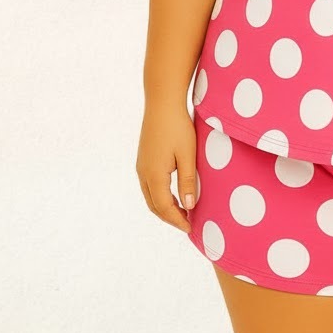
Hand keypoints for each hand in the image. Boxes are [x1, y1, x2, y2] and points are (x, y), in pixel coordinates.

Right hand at [135, 103, 197, 233]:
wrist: (162, 103)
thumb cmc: (178, 127)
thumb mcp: (187, 154)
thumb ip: (187, 181)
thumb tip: (188, 206)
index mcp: (154, 175)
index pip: (164, 207)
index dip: (177, 220)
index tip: (191, 228)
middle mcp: (143, 173)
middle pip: (154, 205)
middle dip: (170, 217)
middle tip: (187, 224)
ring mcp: (141, 166)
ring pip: (150, 196)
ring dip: (164, 207)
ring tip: (182, 212)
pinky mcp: (143, 159)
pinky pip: (150, 185)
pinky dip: (160, 196)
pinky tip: (173, 194)